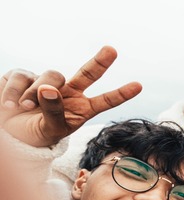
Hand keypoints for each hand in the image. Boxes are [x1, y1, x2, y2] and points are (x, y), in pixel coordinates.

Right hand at [0, 46, 141, 146]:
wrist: (9, 132)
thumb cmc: (36, 133)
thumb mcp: (49, 130)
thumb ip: (54, 112)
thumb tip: (49, 89)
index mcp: (81, 109)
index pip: (104, 101)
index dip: (120, 94)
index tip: (138, 86)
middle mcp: (69, 92)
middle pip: (88, 73)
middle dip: (100, 61)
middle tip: (112, 50)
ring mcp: (49, 82)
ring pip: (51, 77)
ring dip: (36, 93)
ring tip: (25, 108)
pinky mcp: (26, 76)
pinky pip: (23, 77)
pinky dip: (15, 92)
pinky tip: (9, 105)